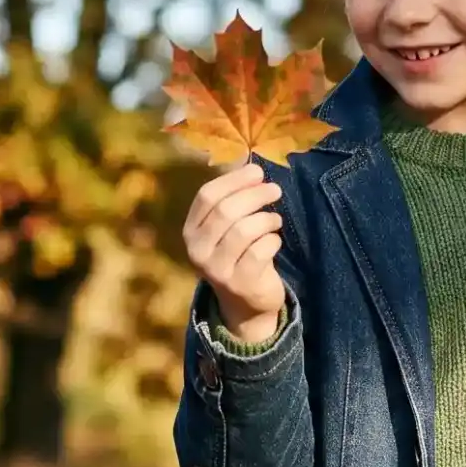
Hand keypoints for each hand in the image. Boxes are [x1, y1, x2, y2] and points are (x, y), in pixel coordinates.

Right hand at [183, 160, 286, 343]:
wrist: (245, 304)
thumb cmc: (239, 255)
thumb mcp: (226, 229)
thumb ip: (233, 200)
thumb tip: (250, 162)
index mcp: (191, 232)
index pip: (207, 197)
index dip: (234, 180)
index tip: (257, 172)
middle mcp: (198, 251)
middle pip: (227, 211)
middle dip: (255, 195)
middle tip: (275, 190)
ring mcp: (218, 270)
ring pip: (245, 230)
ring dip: (267, 219)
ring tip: (275, 220)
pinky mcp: (241, 283)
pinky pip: (261, 250)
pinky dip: (273, 240)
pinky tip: (274, 241)